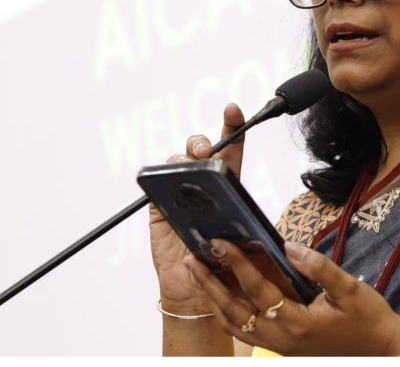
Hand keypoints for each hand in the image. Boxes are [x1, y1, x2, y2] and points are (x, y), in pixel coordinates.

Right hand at [149, 103, 245, 309]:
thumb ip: (242, 222)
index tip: (233, 110)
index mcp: (228, 185)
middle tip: (205, 153)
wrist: (199, 290)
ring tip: (191, 165)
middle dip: (202, 142)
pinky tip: (165, 179)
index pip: (231, 149)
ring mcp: (178, 192)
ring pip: (177, 161)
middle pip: (200, 149)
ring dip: (183, 158)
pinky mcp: (158, 206)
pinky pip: (155, 183)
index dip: (233, 126)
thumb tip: (237, 208)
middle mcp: (202, 183)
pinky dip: (159, 177)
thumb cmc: (226, 263)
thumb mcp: (243, 239)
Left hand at [184, 239, 399, 355]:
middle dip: (210, 283)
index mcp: (298, 322)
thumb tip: (289, 247)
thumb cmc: (367, 319)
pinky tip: (221, 294)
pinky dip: (227, 313)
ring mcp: (278, 347)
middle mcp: (281, 339)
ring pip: (233, 325)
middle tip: (193, 258)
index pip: (258, 289)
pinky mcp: (279, 348)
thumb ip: (318, 266)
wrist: (380, 350)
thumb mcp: (349, 288)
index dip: (237, 264)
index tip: (221, 243)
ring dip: (213, 298)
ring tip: (198, 273)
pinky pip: (243, 332)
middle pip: (233, 311)